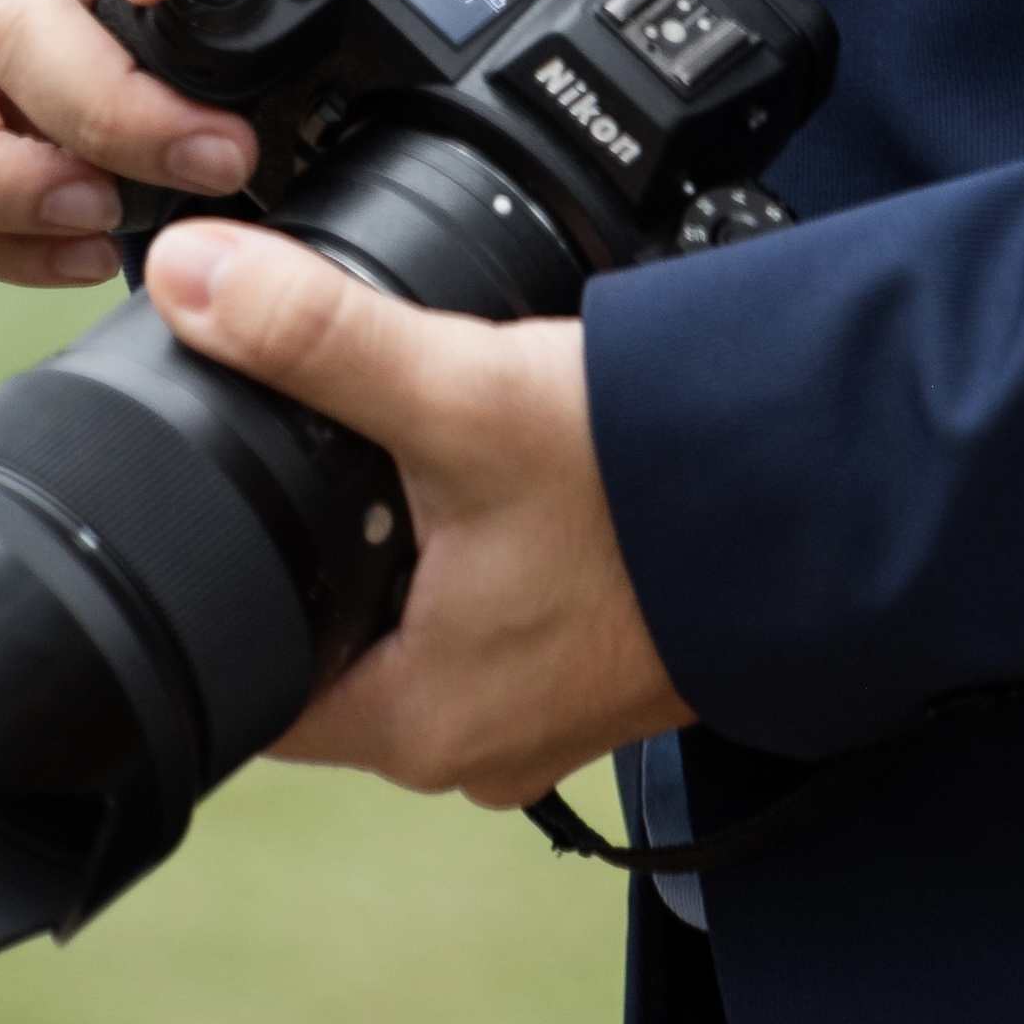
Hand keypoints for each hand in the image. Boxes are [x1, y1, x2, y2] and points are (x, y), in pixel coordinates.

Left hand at [145, 220, 686, 805]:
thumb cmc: (660, 489)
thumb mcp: (465, 396)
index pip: (251, 678)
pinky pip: (498, 613)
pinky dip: (488, 548)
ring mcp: (545, 715)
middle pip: (333, 643)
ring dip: (412, 545)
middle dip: (327, 548)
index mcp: (415, 725)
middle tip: (340, 448)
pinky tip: (515, 481)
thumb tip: (187, 276)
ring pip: (418, 624)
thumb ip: (316, 335)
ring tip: (432, 453)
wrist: (836, 506)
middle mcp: (476, 747)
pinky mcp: (599, 672)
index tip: (220, 492)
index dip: (218, 583)